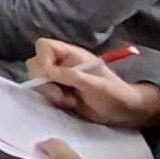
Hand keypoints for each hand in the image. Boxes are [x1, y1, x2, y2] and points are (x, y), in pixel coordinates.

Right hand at [24, 38, 159, 128]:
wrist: (123, 112)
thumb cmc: (115, 94)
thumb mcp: (96, 85)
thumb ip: (72, 76)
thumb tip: (47, 71)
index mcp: (72, 55)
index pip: (44, 46)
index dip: (42, 58)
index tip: (49, 75)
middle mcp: (62, 64)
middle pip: (35, 64)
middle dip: (44, 81)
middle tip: (62, 94)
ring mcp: (59, 78)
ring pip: (37, 80)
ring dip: (49, 92)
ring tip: (69, 100)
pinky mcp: (58, 92)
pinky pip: (43, 93)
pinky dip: (51, 100)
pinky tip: (68, 104)